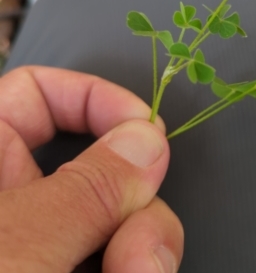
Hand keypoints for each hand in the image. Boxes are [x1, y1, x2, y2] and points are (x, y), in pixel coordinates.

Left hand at [0, 66, 182, 272]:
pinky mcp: (73, 268)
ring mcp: (48, 239)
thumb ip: (85, 191)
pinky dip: (139, 266)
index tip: (142, 125)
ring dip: (145, 241)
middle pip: (100, 161)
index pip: (35, 93)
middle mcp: (18, 199)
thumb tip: (146, 141)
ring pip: (123, 211)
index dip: (92, 96)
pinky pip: (124, 251)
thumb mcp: (16, 249)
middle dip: (136, 195)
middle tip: (139, 235)